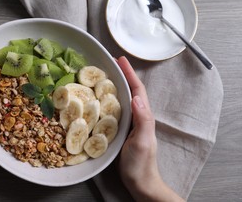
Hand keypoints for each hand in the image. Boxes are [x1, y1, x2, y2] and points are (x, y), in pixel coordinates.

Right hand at [116, 56, 183, 201]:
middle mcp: (136, 116)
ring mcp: (129, 123)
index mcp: (143, 115)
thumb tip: (137, 98)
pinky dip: (107, 100)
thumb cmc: (141, 164)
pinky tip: (98, 99)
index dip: (129, 73)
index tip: (120, 59)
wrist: (139, 182)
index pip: (137, 89)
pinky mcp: (120, 130)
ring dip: (114, 85)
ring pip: (121, 99)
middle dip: (121, 74)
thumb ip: (143, 121)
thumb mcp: (143, 142)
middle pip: (129, 90)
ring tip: (102, 75)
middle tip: (108, 63)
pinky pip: (114, 110)